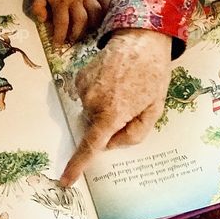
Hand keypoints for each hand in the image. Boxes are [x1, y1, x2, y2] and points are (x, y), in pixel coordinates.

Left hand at [31, 0, 108, 46]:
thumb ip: (38, 6)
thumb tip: (43, 20)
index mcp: (61, 2)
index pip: (62, 23)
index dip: (60, 37)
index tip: (58, 47)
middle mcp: (76, 0)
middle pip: (80, 20)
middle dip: (77, 33)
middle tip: (73, 40)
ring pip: (94, 12)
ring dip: (93, 24)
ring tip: (90, 31)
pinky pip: (104, 0)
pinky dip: (106, 9)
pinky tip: (106, 17)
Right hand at [60, 28, 172, 185]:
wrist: (140, 38)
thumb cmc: (153, 73)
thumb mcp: (154, 108)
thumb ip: (135, 134)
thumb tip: (111, 144)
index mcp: (112, 114)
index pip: (90, 147)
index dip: (77, 165)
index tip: (65, 180)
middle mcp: (93, 102)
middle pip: (96, 128)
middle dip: (111, 123)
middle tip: (131, 102)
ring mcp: (84, 88)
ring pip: (91, 111)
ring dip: (105, 106)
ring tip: (123, 86)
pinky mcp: (79, 77)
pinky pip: (86, 96)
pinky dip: (98, 93)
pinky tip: (112, 79)